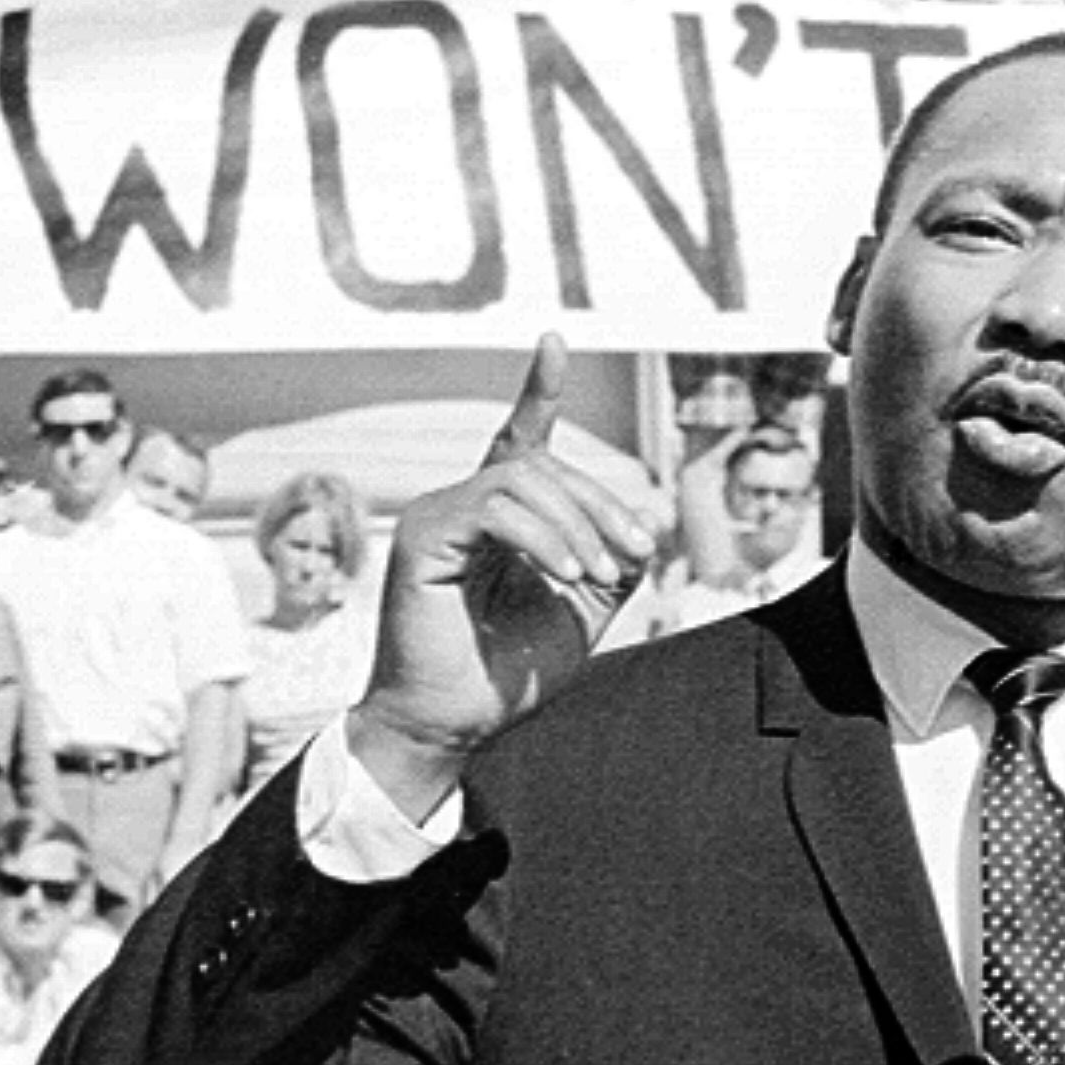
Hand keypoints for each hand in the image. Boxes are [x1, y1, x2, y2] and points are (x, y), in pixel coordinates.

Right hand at [351, 336, 664, 818]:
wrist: (454, 724)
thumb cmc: (508, 674)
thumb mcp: (583, 609)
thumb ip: (611, 560)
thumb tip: (642, 523)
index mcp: (498, 520)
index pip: (519, 440)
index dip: (538, 390)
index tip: (552, 341)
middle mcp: (462, 506)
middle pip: (543, 463)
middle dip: (601, 501)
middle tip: (633, 553)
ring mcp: (437, 516)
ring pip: (522, 477)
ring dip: (576, 521)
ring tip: (594, 572)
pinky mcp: (422, 537)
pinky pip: (494, 507)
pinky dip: (541, 536)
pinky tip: (564, 572)